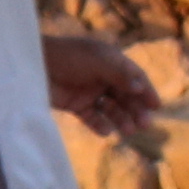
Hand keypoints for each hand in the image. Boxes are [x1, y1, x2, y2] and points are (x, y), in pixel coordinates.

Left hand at [42, 33, 164, 128]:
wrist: (32, 64)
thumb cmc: (67, 56)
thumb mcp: (97, 61)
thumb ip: (120, 75)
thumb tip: (140, 88)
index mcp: (110, 61)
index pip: (134, 77)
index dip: (146, 91)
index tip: (156, 106)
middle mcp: (102, 76)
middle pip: (125, 96)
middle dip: (135, 109)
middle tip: (144, 124)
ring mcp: (88, 91)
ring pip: (111, 108)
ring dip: (121, 119)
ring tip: (128, 131)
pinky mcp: (75, 104)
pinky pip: (92, 117)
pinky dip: (99, 125)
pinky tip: (105, 132)